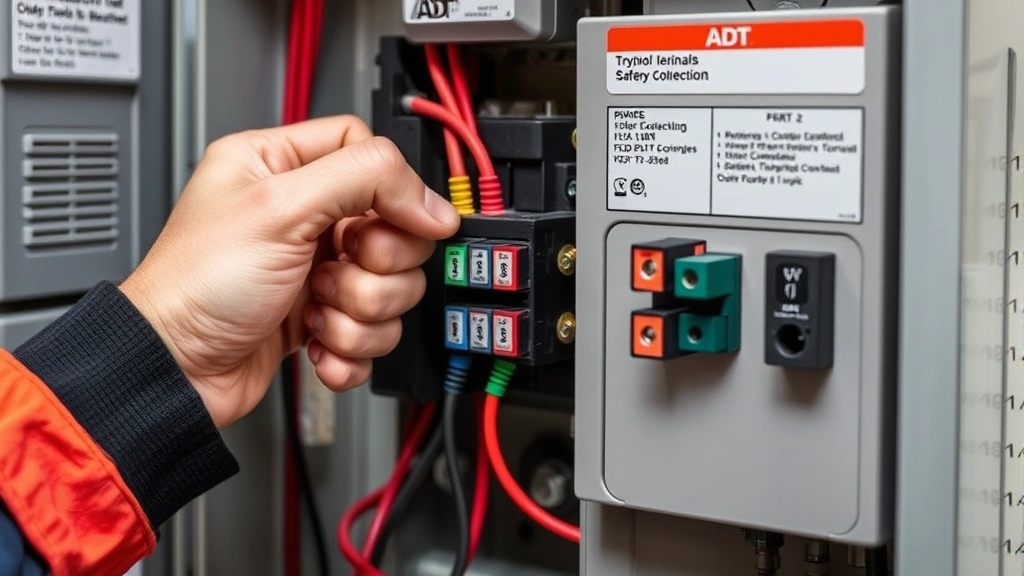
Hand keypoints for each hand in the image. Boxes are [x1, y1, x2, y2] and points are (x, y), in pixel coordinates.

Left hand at [119, 116, 459, 427]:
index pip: (369, 155)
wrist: (176, 370)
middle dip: (372, 266)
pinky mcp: (323, 319)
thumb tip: (430, 201)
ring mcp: (316, 271)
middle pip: (394, 229)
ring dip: (357, 312)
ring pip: (391, 288)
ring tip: (311, 311)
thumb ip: (364, 181)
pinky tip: (315, 342)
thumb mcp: (280, 207)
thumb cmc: (198, 286)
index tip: (398, 222)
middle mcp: (304, 216)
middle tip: (331, 270)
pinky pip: (375, 332)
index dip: (393, 190)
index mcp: (282, 166)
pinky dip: (349, 346)